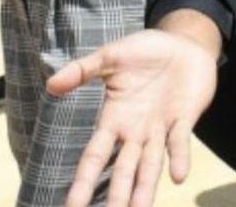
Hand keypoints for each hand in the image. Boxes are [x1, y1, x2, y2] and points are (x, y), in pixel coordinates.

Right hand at [48, 24, 217, 206]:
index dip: (84, 180)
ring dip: (146, 188)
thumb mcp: (110, 56)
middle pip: (123, 169)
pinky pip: (180, 141)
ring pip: (151, 164)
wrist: (184, 44)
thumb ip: (81, 70)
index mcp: (114, 120)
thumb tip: (50, 85)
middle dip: (117, 195)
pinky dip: (179, 157)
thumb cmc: (146, 52)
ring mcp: (160, 127)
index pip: (95, 156)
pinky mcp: (185, 118)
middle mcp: (136, 131)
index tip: (72, 206)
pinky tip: (178, 177)